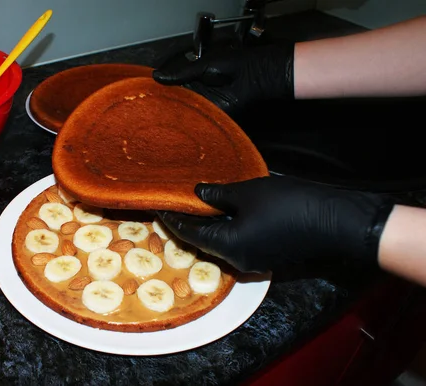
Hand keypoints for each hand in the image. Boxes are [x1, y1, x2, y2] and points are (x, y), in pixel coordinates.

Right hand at [153, 43, 294, 116]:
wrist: (254, 76)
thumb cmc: (234, 65)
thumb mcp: (202, 66)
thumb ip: (180, 74)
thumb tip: (157, 76)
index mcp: (194, 80)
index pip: (172, 88)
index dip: (161, 92)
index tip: (147, 95)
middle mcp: (198, 95)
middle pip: (177, 104)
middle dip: (165, 107)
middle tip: (149, 111)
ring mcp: (205, 107)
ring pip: (186, 114)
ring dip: (175, 117)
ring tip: (158, 121)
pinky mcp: (213, 116)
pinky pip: (198, 122)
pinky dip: (190, 124)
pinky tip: (177, 127)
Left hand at [157, 176, 394, 272]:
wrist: (336, 220)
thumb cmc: (288, 204)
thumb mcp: (249, 193)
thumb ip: (218, 195)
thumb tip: (197, 193)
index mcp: (228, 246)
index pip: (189, 234)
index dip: (173, 219)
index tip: (158, 205)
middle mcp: (237, 260)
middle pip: (203, 242)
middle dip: (188, 223)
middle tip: (174, 203)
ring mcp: (254, 260)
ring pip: (221, 243)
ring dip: (207, 226)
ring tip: (194, 204)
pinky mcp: (267, 255)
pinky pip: (238, 243)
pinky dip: (226, 228)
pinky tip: (222, 211)